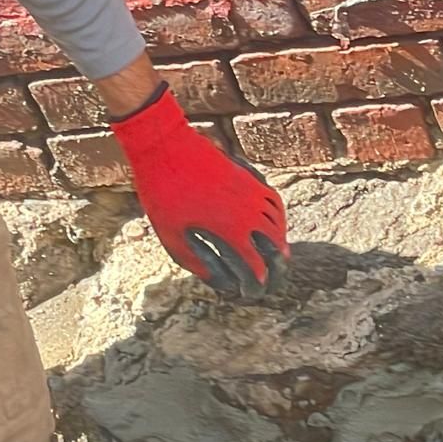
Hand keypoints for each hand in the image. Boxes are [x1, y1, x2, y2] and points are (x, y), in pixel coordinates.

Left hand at [111, 84, 288, 298]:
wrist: (166, 146)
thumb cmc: (163, 194)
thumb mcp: (173, 238)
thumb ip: (198, 264)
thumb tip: (219, 282)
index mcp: (233, 232)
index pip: (256, 268)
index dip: (256, 286)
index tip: (251, 295)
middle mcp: (251, 214)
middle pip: (277, 248)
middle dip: (276, 270)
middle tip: (273, 281)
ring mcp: (254, 193)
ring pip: (279, 225)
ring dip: (279, 244)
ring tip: (278, 257)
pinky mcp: (250, 178)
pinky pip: (274, 202)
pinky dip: (277, 219)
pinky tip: (272, 223)